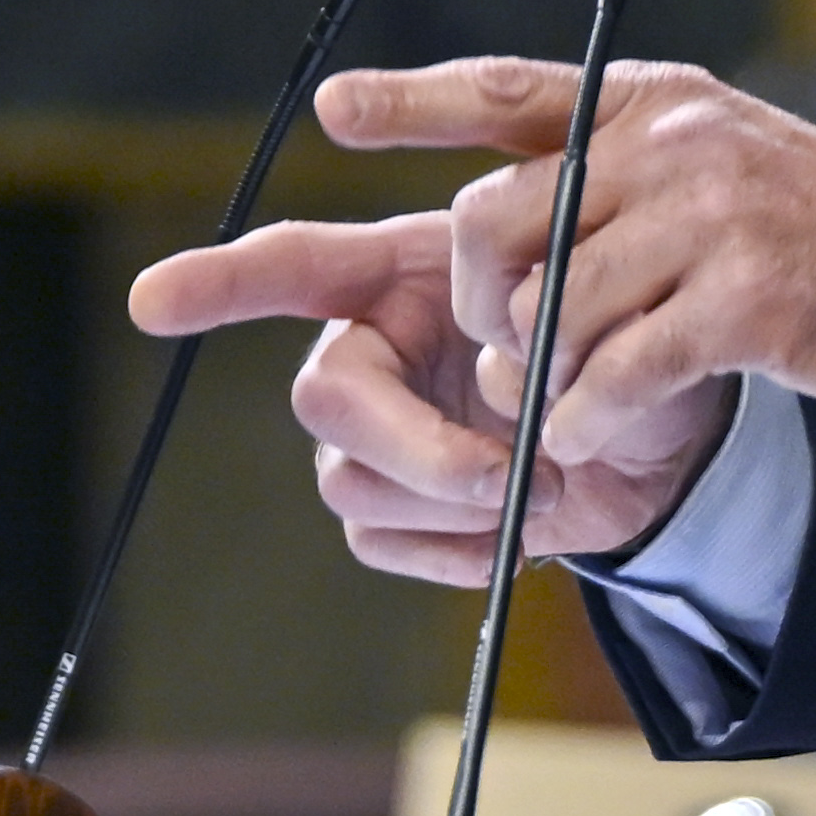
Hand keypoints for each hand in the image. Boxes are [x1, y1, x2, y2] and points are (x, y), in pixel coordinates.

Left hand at [124, 58, 815, 586]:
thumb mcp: (730, 171)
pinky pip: (613, 373)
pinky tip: (602, 432)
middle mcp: (675, 143)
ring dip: (542, 380)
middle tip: (512, 355)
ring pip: (548, 312)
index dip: (414, 103)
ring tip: (574, 405)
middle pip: (494, 224)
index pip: (512, 89)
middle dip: (475, 308)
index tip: (333, 111)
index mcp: (661, 104)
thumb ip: (628, 184)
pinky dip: (588, 418)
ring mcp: (711, 217)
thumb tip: (515, 241)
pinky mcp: (746, 301)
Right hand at [126, 210, 721, 583]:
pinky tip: (522, 532)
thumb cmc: (627, 333)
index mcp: (404, 268)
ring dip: (453, 501)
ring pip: (353, 483)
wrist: (667, 428)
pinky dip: (457, 551)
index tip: (149, 301)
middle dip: (414, 445)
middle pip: (325, 397)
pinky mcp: (397, 508)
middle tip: (508, 474)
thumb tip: (495, 376)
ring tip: (547, 484)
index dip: (219, 281)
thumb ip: (545, 311)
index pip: (292, 263)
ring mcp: (378, 433)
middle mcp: (373, 348)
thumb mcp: (602, 292)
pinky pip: (383, 544)